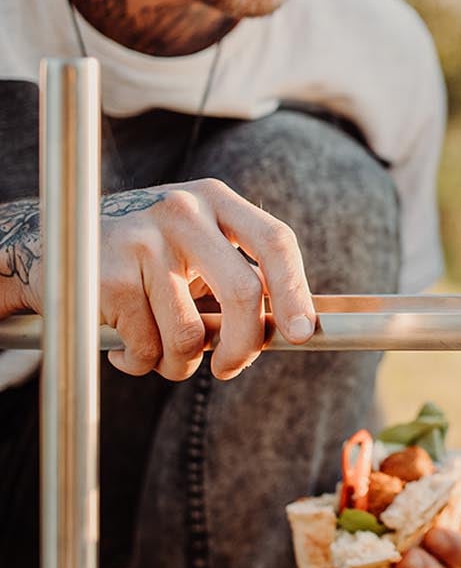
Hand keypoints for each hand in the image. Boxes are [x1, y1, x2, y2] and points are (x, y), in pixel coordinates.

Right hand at [87, 180, 316, 381]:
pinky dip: (139, 363)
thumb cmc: (137, 256)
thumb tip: (284, 332)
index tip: (303, 333)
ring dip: (177, 363)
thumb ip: (232, 275)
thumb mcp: (188, 244)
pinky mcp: (109, 277)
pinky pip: (146, 348)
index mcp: (212, 199)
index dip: (295, 291)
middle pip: (243, 292)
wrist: (51, 243)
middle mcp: (182, 211)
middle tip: (228, 368)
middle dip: (243, 346)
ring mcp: (143, 241)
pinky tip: (123, 347)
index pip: (275, 240)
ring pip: (190, 334)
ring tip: (155, 352)